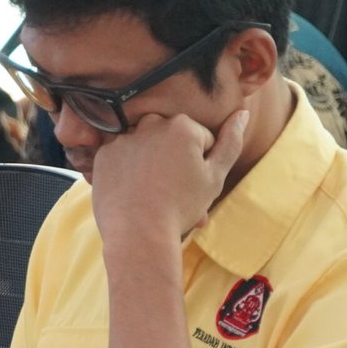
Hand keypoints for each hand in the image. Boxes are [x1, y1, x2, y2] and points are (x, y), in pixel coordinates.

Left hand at [91, 108, 248, 247]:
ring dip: (149, 161)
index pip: (200, 138)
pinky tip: (132, 190)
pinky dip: (126, 170)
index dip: (200, 163)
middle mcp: (150, 124)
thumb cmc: (181, 207)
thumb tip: (242, 113)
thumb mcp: (215, 177)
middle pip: (169, 137)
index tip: (190, 182)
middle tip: (171, 188)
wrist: (138, 234)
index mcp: (182, 126)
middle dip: (173, 157)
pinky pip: (120, 157)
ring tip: (151, 191)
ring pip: (144, 146)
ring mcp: (123, 138)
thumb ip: (231, 142)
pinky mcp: (104, 155)